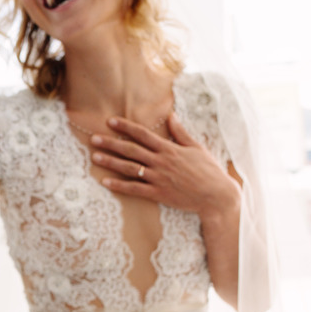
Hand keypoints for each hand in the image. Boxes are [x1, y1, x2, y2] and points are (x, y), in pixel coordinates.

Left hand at [89, 114, 240, 218]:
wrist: (217, 195)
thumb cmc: (208, 170)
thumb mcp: (196, 147)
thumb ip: (180, 132)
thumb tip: (171, 115)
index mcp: (169, 149)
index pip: (143, 134)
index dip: (125, 127)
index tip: (110, 121)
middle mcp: (161, 161)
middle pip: (131, 150)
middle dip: (111, 143)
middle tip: (93, 139)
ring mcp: (159, 178)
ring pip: (130, 168)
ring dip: (111, 162)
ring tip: (94, 157)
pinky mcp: (158, 193)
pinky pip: (135, 189)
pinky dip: (119, 186)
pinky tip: (105, 182)